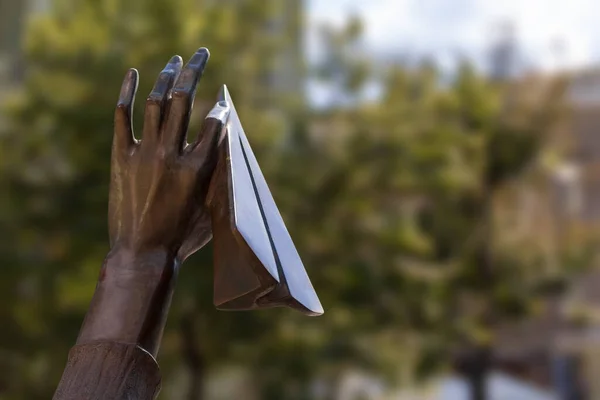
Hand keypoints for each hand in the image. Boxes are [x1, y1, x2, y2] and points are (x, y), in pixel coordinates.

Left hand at [109, 48, 228, 261]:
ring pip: (156, 103)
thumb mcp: (212, 210)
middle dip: (195, 72)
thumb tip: (227, 154)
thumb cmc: (183, 238)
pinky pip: (122, 118)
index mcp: (198, 169)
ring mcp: (145, 154)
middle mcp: (172, 155)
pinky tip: (133, 73)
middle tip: (201, 53)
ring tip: (175, 62)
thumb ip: (221, 179)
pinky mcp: (121, 158)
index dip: (220, 106)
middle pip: (185, 101)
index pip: (214, 123)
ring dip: (166, 77)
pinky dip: (126, 92)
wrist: (142, 254)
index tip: (222, 99)